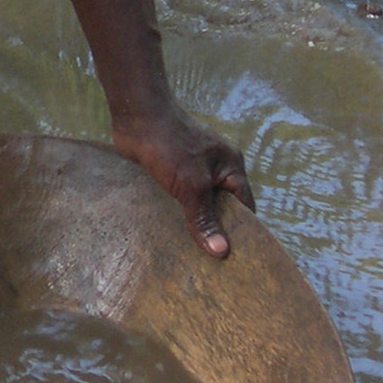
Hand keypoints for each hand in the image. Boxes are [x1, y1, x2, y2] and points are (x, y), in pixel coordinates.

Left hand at [113, 108, 253, 257]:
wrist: (137, 116)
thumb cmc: (170, 146)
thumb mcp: (192, 186)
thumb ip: (205, 218)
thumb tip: (222, 251)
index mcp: (231, 168)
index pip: (245, 208)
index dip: (242, 232)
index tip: (237, 261)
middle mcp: (216, 169)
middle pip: (222, 207)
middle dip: (216, 231)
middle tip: (211, 266)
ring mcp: (193, 169)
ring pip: (199, 204)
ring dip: (194, 223)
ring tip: (190, 256)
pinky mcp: (171, 172)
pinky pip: (180, 198)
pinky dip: (177, 214)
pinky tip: (169, 234)